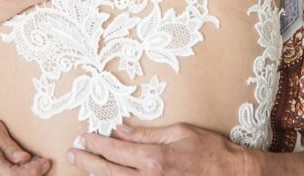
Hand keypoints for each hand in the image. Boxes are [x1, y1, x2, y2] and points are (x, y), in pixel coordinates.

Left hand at [66, 123, 256, 175]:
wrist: (232, 175)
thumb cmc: (209, 151)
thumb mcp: (179, 133)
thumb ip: (146, 134)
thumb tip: (120, 132)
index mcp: (154, 159)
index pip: (115, 151)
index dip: (95, 144)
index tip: (83, 138)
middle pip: (108, 172)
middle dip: (87, 162)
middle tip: (71, 153)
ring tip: (82, 167)